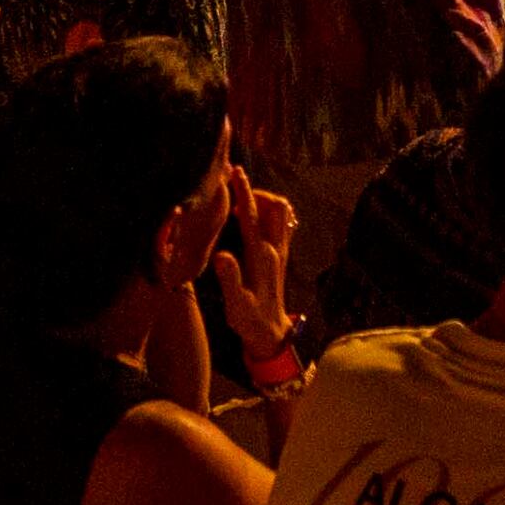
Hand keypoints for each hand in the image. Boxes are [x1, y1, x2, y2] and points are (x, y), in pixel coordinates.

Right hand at [210, 181, 298, 352]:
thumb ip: (229, 279)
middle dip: (257, 191)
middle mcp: (275, 250)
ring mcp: (281, 252)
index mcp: (261, 257)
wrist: (271, 333)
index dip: (243, 192)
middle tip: (235, 185)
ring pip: (282, 213)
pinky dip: (270, 212)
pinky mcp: (282, 257)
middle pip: (275, 206)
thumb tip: (221, 254)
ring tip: (243, 200)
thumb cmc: (250, 320)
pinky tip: (255, 216)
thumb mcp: (235, 305)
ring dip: (265, 200)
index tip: (234, 171)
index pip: (252, 216)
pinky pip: (283, 224)